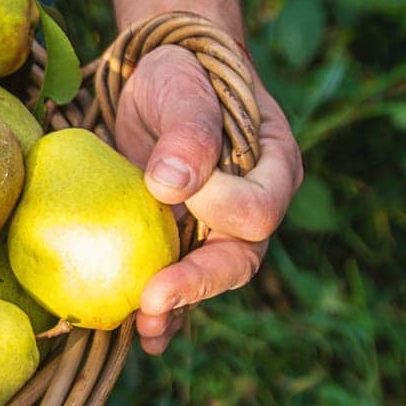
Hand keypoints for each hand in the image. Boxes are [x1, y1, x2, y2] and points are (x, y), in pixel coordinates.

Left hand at [113, 44, 302, 353]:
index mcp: (272, 169)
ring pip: (205, 281)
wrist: (158, 75)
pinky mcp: (177, 241)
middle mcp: (252, 208)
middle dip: (196, 284)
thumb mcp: (183, 84)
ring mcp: (215, 231)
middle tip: (153, 300)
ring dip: (176, 309)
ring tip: (144, 331)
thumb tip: (172, 183)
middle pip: (237, 261)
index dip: (218, 207)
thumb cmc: (181, 73)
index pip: (256, 209)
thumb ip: (188, 128)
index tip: (170, 185)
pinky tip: (133, 332)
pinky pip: (173, 281)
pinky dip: (157, 308)